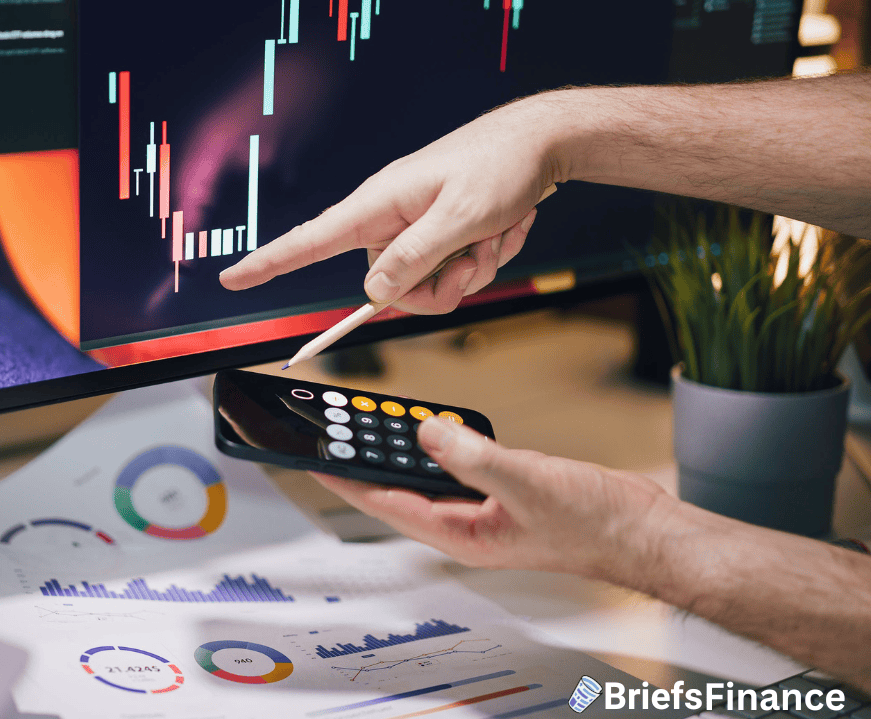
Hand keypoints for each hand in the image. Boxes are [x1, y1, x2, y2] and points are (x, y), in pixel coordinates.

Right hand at [220, 95, 566, 313]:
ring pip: (426, 285)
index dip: (269, 263)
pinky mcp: (439, 235)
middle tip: (475, 256)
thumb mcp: (461, 217)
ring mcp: (416, 228)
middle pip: (388, 285)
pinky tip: (502, 229)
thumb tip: (375, 292)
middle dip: (440, 284)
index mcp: (379, 205)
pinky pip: (452, 272)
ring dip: (469, 269)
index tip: (233, 280)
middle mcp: (390, 219)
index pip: (310, 241)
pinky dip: (483, 258)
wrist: (540, 144)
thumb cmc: (499, 166)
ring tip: (493, 234)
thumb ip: (415, 258)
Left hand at [313, 416, 675, 579]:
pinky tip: (433, 426)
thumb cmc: (593, 524)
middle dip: (367, 459)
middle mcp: (464, 525)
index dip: (348, 480)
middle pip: (400, 488)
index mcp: (460, 535)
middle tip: (336, 428)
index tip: (314, 460)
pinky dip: (441, 445)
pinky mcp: (502, 492)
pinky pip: (457, 466)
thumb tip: (427, 431)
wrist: (642, 529)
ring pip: (428, 476)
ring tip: (370, 420)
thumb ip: (472, 455)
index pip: (386, 503)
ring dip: (402, 449)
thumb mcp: (525, 481)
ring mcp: (483, 510)